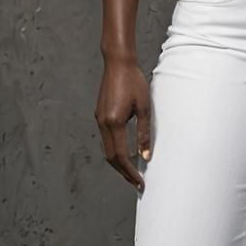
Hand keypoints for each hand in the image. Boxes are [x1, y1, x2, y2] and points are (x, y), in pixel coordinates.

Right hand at [95, 57, 152, 189]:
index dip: (130, 172)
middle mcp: (103, 123)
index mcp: (114, 123)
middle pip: (111, 157)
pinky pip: (106, 139)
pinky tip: (125, 152)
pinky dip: (115, 150)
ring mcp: (99, 119)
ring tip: (132, 171)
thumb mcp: (144, 107)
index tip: (140, 182)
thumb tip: (146, 156)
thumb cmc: (133, 81)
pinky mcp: (100, 115)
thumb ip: (144, 133)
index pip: (121, 156)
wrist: (118, 63)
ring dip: (118, 162)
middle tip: (136, 182)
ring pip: (106, 149)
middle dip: (123, 172)